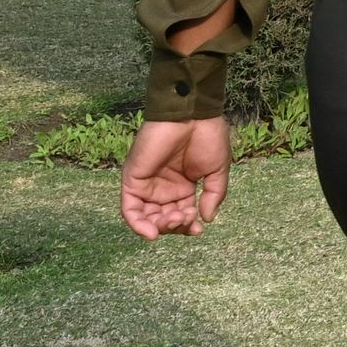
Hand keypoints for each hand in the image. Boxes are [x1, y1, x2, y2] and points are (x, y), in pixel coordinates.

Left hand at [120, 116, 230, 239]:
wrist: (193, 114)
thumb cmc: (208, 136)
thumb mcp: (217, 170)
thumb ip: (214, 195)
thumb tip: (207, 219)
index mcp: (182, 186)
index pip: (181, 215)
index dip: (188, 227)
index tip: (199, 230)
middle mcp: (162, 188)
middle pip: (163, 219)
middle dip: (175, 226)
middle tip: (187, 219)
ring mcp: (147, 184)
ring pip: (146, 218)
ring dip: (159, 227)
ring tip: (175, 220)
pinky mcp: (133, 179)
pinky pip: (130, 209)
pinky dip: (137, 224)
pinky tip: (152, 232)